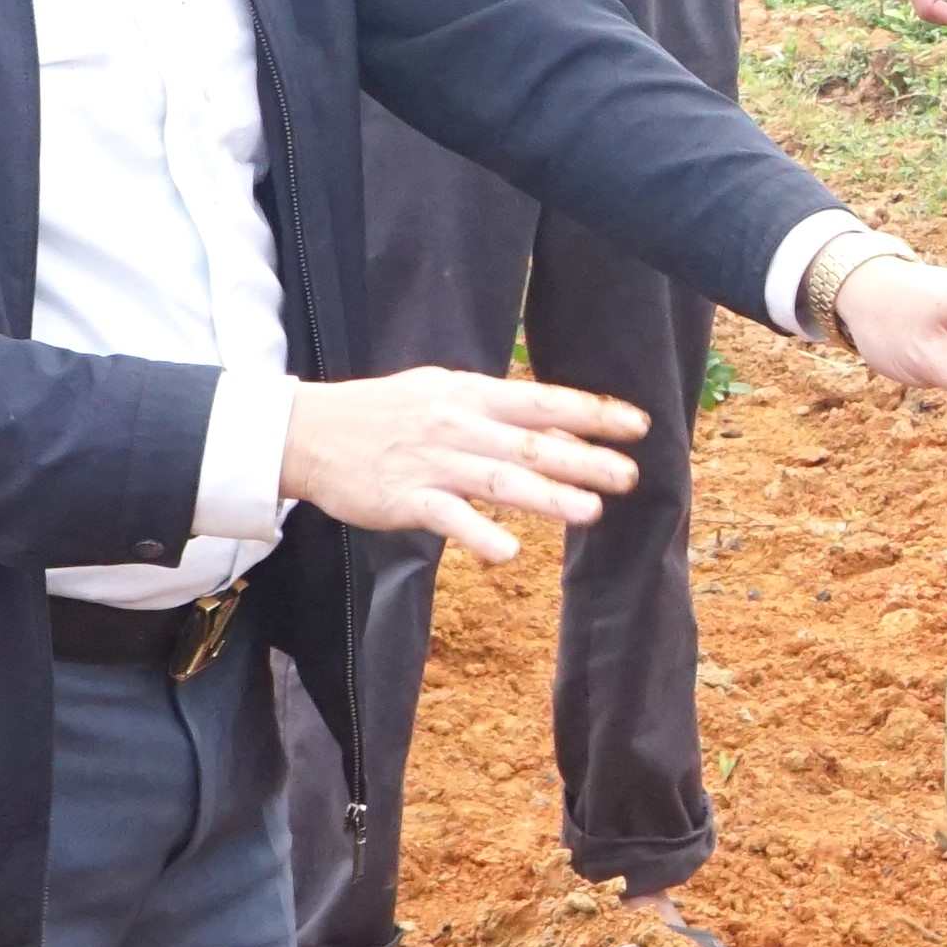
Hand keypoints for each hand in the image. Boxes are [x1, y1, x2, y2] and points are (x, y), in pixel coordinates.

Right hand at [277, 366, 645, 563]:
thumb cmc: (385, 411)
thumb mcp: (444, 393)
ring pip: (499, 482)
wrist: (309, 431)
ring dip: (547, 498)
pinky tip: (510, 553)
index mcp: (471, 394)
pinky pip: (449, 519)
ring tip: (592, 512)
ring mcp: (431, 463)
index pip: (544, 401)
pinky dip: (479, 535)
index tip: (637, 426)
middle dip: (584, 460)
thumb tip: (559, 430)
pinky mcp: (405, 499)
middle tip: (630, 476)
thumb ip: (499, 412)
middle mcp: (458, 426)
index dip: (593, 413)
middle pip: (531, 444)